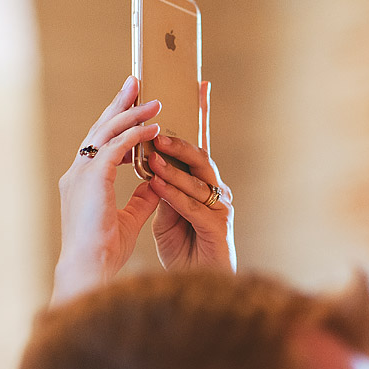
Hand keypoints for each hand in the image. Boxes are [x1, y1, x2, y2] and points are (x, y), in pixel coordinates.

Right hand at [51, 76, 161, 305]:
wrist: (90, 268)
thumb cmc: (106, 249)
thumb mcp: (130, 218)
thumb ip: (142, 197)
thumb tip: (157, 181)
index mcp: (83, 182)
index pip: (99, 143)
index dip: (116, 123)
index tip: (132, 107)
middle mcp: (78, 172)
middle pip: (100, 128)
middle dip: (119, 104)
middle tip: (135, 82)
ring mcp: (81, 173)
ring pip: (107, 131)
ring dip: (132, 113)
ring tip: (154, 99)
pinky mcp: (93, 177)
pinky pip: (117, 146)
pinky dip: (135, 135)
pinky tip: (154, 128)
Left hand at [150, 81, 236, 272]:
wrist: (198, 284)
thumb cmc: (186, 247)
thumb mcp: (169, 211)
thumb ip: (163, 187)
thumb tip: (149, 164)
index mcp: (202, 182)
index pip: (198, 142)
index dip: (199, 114)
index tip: (197, 84)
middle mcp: (215, 188)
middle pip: (200, 154)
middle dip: (178, 138)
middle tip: (157, 123)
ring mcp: (219, 206)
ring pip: (197, 178)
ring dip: (173, 165)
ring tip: (152, 155)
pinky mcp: (217, 227)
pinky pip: (194, 206)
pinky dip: (175, 195)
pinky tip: (158, 187)